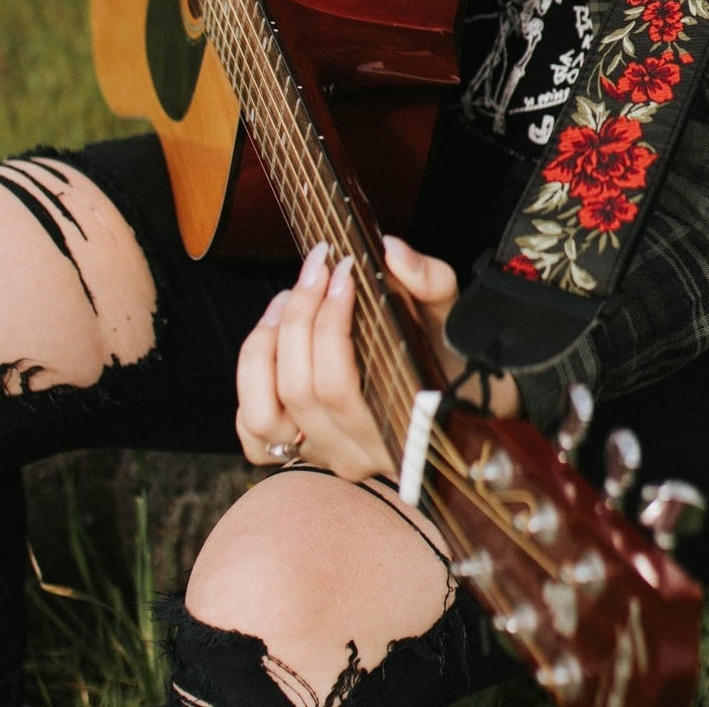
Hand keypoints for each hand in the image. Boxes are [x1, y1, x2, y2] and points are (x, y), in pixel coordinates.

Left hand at [236, 238, 520, 479]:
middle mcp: (356, 452)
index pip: (337, 385)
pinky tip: (273, 339)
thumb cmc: (450, 358)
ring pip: (266, 413)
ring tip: (289, 299)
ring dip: (266, 347)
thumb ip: (430, 280)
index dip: (328, 322)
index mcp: (396, 428)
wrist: (456, 404)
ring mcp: (324, 457)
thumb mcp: (454, 315)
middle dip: (301, 315)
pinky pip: (252, 432)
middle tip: (318, 266)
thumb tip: (390, 251)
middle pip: (299, 389)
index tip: (343, 268)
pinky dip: (252, 381)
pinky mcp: (299, 455)